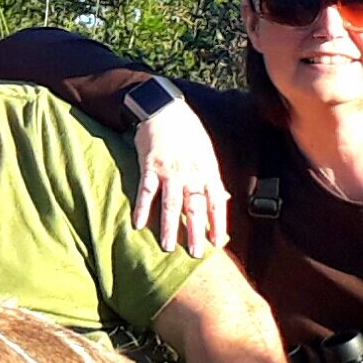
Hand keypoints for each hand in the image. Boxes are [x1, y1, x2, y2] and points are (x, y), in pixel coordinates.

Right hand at [133, 96, 229, 254]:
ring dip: (169, 226)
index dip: (217, 224)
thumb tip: (225, 198)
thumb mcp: (207, 152)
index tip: (217, 243)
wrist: (165, 108)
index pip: (216, 202)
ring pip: (170, 203)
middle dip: (195, 232)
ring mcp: (169, 170)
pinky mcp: (149, 165)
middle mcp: (191, 173)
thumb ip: (213, 178)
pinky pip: (146, 190)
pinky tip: (138, 224)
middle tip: (195, 253)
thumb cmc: (189, 131)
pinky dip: (142, 208)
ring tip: (167, 246)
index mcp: (207, 170)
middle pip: (194, 207)